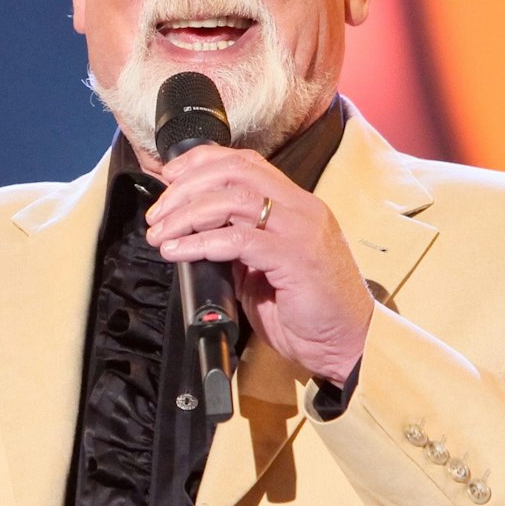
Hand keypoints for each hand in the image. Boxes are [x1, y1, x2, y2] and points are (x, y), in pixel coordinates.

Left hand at [145, 144, 372, 384]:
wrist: (347, 343)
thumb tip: (194, 231)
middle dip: (185, 188)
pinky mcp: (295, 259)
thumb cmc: (308, 310)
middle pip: (233, 172)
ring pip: (232, 200)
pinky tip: (179, 252)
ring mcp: (300, 230)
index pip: (244, 162)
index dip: (201, 162)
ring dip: (186, 214)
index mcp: (294, 205)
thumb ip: (238, 243)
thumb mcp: (265, 266)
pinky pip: (238, 240)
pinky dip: (201, 243)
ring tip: (161, 234)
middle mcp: (300, 209)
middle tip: (157, 214)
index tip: (168, 176)